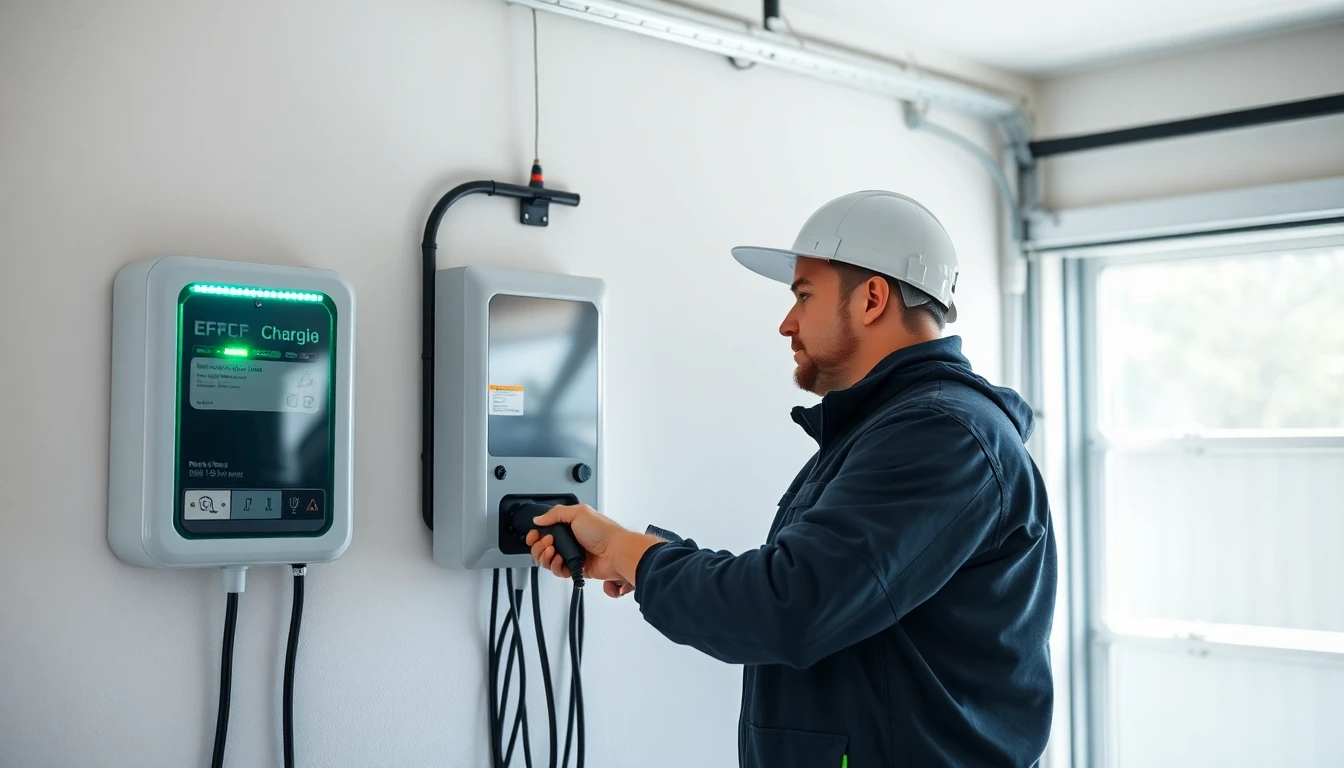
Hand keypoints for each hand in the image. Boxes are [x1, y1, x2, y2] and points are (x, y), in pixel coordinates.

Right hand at [525, 504, 660, 594]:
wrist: (616, 552)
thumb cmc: (603, 531)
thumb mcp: (578, 513)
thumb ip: (556, 514)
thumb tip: (539, 519)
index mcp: (570, 524)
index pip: (546, 529)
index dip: (536, 534)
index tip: (534, 535)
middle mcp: (570, 540)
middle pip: (543, 547)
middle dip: (539, 545)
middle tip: (548, 542)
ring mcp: (572, 555)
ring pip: (548, 560)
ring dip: (545, 556)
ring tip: (553, 551)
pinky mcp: (576, 568)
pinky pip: (558, 571)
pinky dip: (555, 567)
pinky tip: (560, 561)